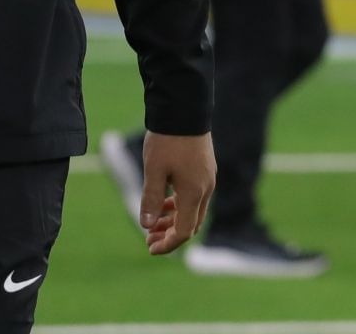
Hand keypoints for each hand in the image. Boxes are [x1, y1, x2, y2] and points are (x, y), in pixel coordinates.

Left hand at [140, 131, 215, 255]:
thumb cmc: (167, 140)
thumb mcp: (154, 171)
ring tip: (153, 221)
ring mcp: (208, 179)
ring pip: (194, 211)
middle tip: (148, 237)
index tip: (149, 248)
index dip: (167, 245)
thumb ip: (151, 200)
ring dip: (174, 220)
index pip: (184, 232)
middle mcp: (206, 189)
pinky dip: (180, 206)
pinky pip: (196, 197)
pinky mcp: (206, 169)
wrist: (185, 109)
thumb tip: (147, 226)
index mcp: (193, 193)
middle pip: (191, 224)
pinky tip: (165, 202)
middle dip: (170, 235)